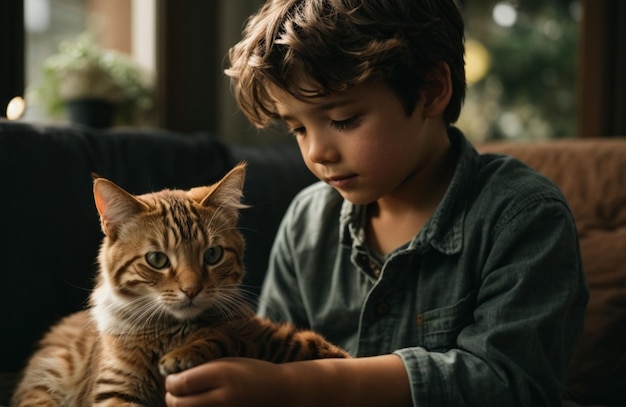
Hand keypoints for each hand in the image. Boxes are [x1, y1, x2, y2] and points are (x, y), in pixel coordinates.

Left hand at [165, 354, 410, 406]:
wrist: (284, 393)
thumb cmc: (253, 372)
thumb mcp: (228, 363)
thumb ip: (201, 370)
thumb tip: (171, 379)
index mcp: (221, 374)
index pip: (178, 383)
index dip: (170, 380)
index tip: (174, 377)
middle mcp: (222, 397)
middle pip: (177, 404)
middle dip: (172, 397)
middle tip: (177, 391)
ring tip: (187, 400)